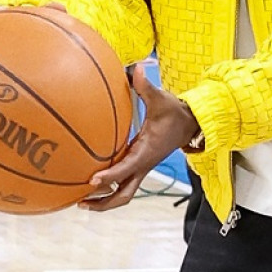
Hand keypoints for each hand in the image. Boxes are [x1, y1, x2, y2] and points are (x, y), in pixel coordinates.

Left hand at [81, 65, 199, 211]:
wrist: (190, 124)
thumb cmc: (174, 113)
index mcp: (146, 153)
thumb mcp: (161, 99)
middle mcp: (143, 165)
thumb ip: (145, 86)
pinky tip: (94, 183)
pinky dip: (110, 188)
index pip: (125, 169)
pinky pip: (124, 183)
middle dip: (103, 203)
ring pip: (123, 194)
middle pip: (124, 195)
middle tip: (81, 202)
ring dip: (105, 200)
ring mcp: (141, 168)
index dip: (109, 176)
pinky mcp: (140, 165)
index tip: (91, 180)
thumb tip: (135, 69)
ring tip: (82, 201)